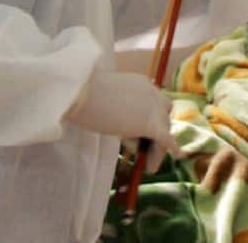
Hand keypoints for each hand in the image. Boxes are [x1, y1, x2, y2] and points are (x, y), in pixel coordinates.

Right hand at [65, 70, 181, 162]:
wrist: (81, 93)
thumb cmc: (83, 95)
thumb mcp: (107, 101)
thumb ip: (120, 111)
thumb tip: (124, 130)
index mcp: (140, 83)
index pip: (153, 101)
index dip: (149, 117)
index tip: (141, 132)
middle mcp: (151, 93)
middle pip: (163, 114)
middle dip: (156, 131)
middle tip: (145, 149)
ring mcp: (154, 108)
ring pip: (165, 128)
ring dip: (157, 145)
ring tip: (147, 162)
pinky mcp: (151, 125)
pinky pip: (165, 141)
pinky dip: (166, 152)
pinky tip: (162, 163)